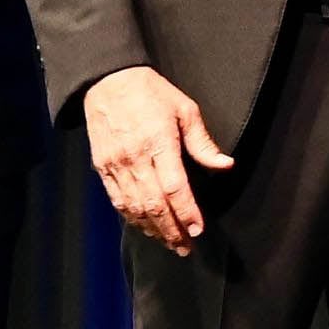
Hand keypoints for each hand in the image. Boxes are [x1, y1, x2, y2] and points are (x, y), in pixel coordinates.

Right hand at [85, 63, 230, 254]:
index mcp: (158, 142)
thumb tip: (225, 165)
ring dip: (152, 229)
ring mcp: (115, 164)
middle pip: (154, 204)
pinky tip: (145, 227)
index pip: (175, 187)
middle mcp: (135, 158)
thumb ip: (203, 142)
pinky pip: (117, 200)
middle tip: (185, 247)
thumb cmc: (151, 92)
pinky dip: (132, 217)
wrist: (107, 80)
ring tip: (169, 242)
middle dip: (171, 230)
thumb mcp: (185, 110)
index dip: (187, 212)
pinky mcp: (102, 167)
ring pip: (134, 207)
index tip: (198, 229)